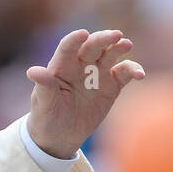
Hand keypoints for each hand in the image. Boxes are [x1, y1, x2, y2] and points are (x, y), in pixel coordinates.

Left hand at [25, 28, 144, 158]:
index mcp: (61, 66)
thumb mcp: (43, 104)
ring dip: (119, 48)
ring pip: (110, 55)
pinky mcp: (112, 85)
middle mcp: (80, 65)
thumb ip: (44, 86)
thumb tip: (32, 71)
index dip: (74, 40)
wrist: (60, 137)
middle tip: (115, 35)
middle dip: (103, 39)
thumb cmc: (46, 118)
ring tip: (126, 44)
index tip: (82, 34)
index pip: (67, 47)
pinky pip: (124, 73)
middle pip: (92, 46)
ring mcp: (97, 73)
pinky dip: (133, 70)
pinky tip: (139, 74)